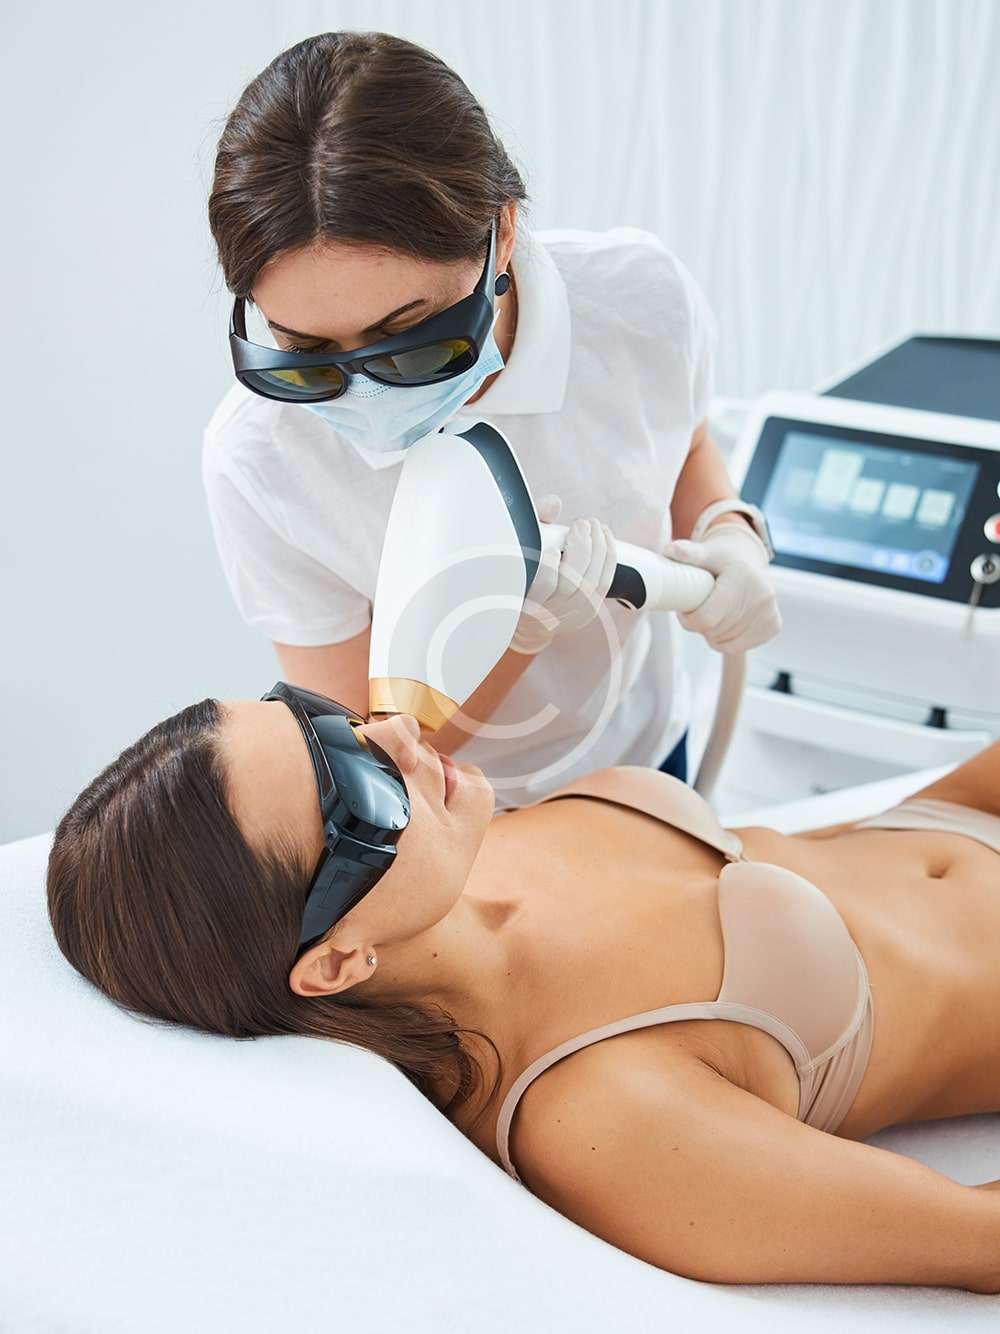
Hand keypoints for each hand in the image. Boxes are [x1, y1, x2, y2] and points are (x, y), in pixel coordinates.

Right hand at [511, 494, 617, 654]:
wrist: (529, 620)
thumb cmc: (521, 576)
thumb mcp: (517, 551)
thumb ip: (532, 524)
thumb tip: (553, 503)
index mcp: (524, 599)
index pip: (541, 587)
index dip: (550, 568)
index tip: (552, 549)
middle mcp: (548, 612)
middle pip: (572, 583)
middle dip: (581, 548)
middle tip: (581, 524)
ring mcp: (570, 614)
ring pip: (593, 582)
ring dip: (599, 548)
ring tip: (595, 525)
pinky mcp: (588, 612)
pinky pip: (605, 583)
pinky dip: (609, 557)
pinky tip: (605, 536)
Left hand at [663, 520, 781, 654]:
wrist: (749, 560)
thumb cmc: (721, 559)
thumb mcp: (705, 552)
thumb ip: (688, 553)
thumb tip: (671, 549)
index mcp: (742, 578)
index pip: (706, 619)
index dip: (688, 619)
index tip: (684, 609)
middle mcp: (761, 596)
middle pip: (713, 632)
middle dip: (699, 624)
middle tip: (698, 608)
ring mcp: (770, 613)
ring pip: (723, 644)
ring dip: (711, 633)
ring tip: (712, 612)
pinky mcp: (774, 626)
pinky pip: (737, 648)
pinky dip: (725, 641)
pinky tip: (725, 622)